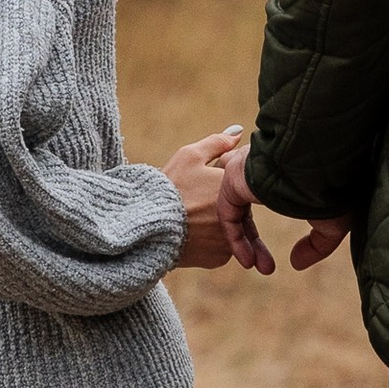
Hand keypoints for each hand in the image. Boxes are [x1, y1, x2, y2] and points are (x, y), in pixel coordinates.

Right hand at [165, 126, 247, 269]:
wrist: (147, 228)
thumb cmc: (168, 188)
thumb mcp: (190, 157)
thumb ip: (218, 142)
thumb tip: (239, 130)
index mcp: (234, 188)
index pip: (241, 184)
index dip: (221, 183)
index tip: (204, 185)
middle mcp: (238, 215)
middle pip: (240, 208)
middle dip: (224, 206)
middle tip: (196, 204)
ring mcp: (231, 238)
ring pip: (232, 229)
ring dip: (220, 225)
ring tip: (192, 219)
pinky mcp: (221, 258)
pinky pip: (222, 247)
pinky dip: (212, 242)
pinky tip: (194, 235)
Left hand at [219, 144, 348, 276]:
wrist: (324, 163)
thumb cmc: (333, 186)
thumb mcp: (332, 221)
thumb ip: (316, 244)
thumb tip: (295, 263)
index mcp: (280, 170)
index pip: (265, 196)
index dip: (267, 229)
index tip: (273, 256)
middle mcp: (259, 167)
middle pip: (247, 209)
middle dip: (255, 242)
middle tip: (267, 267)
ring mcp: (244, 171)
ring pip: (237, 212)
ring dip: (246, 242)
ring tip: (260, 267)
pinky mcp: (233, 179)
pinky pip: (228, 214)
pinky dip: (236, 238)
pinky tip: (247, 260)